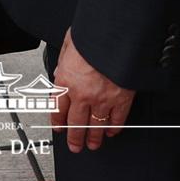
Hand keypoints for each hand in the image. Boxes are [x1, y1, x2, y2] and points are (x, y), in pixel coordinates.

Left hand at [52, 29, 133, 152]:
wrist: (116, 34)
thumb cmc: (93, 34)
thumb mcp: (70, 42)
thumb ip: (64, 58)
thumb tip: (60, 68)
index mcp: (66, 80)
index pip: (58, 109)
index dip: (57, 122)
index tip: (59, 128)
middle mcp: (82, 93)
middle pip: (76, 124)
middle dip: (74, 138)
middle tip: (75, 145)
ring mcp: (102, 99)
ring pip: (95, 126)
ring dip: (93, 138)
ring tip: (92, 144)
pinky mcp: (121, 99)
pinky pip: (117, 119)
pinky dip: (114, 128)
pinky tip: (111, 131)